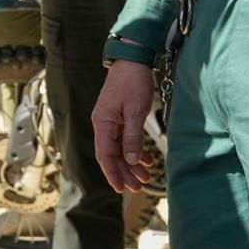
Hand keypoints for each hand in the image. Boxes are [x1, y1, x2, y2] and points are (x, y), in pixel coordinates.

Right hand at [92, 60, 160, 191]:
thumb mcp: (135, 111)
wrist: (132, 60)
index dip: (112, 173)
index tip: (120, 188)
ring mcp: (111, 121)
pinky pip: (124, 140)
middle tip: (139, 187)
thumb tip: (130, 160)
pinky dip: (134, 151)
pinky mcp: (119, 117)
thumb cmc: (133, 82)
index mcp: (103, 123)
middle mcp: (103, 124)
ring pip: (119, 149)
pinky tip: (145, 159)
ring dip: (131, 164)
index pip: (105, 154)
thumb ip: (132, 137)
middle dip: (124, 172)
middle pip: (111, 155)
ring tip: (145, 177)